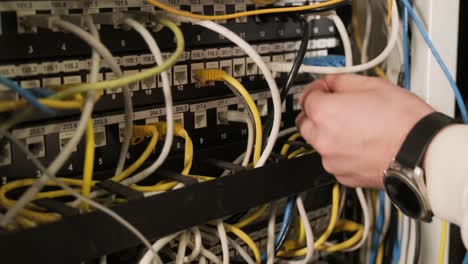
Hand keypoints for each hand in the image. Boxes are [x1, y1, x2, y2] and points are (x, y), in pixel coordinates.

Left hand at [296, 74, 433, 187]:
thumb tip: (330, 82)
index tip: (325, 89)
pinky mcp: (343, 176)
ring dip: (328, 134)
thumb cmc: (404, 121)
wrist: (423, 153)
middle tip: (336, 107)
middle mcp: (323, 140)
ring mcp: (332, 161)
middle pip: (305, 123)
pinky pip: (334, 160)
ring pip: (319, 143)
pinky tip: (361, 144)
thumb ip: (341, 81)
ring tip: (355, 127)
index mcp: (325, 114)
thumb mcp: (372, 85)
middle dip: (317, 113)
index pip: (306, 98)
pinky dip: (341, 152)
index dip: (317, 90)